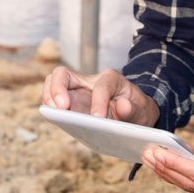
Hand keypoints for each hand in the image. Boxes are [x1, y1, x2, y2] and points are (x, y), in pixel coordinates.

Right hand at [42, 66, 160, 126]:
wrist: (133, 112)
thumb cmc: (137, 110)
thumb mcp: (143, 111)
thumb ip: (134, 109)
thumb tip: (122, 106)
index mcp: (111, 79)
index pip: (101, 86)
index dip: (99, 101)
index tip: (98, 118)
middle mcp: (89, 81)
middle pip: (64, 73)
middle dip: (58, 88)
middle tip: (62, 108)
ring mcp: (77, 90)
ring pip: (53, 83)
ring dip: (49, 96)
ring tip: (53, 113)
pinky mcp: (70, 102)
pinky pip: (53, 99)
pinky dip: (50, 107)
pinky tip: (55, 119)